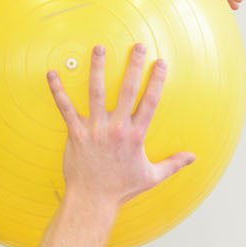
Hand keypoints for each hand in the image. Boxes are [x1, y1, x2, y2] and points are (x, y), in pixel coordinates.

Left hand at [47, 44, 195, 204]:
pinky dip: (58, 90)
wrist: (93, 200)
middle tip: (137, 46)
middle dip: (134, 66)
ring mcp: (95, 130)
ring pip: (96, 92)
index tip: (161, 62)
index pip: (150, 102)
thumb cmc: (121, 189)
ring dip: (98, 69)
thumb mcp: (152, 177)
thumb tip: (193, 158)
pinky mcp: (76, 134)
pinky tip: (52, 74)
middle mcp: (117, 129)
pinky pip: (65, 108)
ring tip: (99, 49)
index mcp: (136, 136)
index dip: (157, 80)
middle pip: (127, 91)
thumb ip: (173, 164)